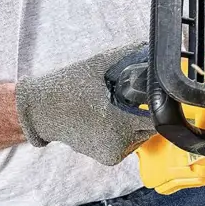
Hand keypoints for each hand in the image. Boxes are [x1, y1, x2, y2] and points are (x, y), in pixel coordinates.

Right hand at [15, 43, 154, 164]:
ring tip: (118, 108)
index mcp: (120, 120)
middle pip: (153, 126)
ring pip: (143, 135)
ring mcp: (114, 152)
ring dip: (138, 122)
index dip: (161, 103)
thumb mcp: (101, 65)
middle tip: (132, 98)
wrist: (42, 111)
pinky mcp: (110, 158)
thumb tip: (152, 46)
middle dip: (148, 111)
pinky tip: (111, 120)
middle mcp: (119, 141)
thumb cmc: (70, 86)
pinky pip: (131, 143)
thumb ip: (130, 54)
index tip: (159, 93)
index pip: (159, 117)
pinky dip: (127, 132)